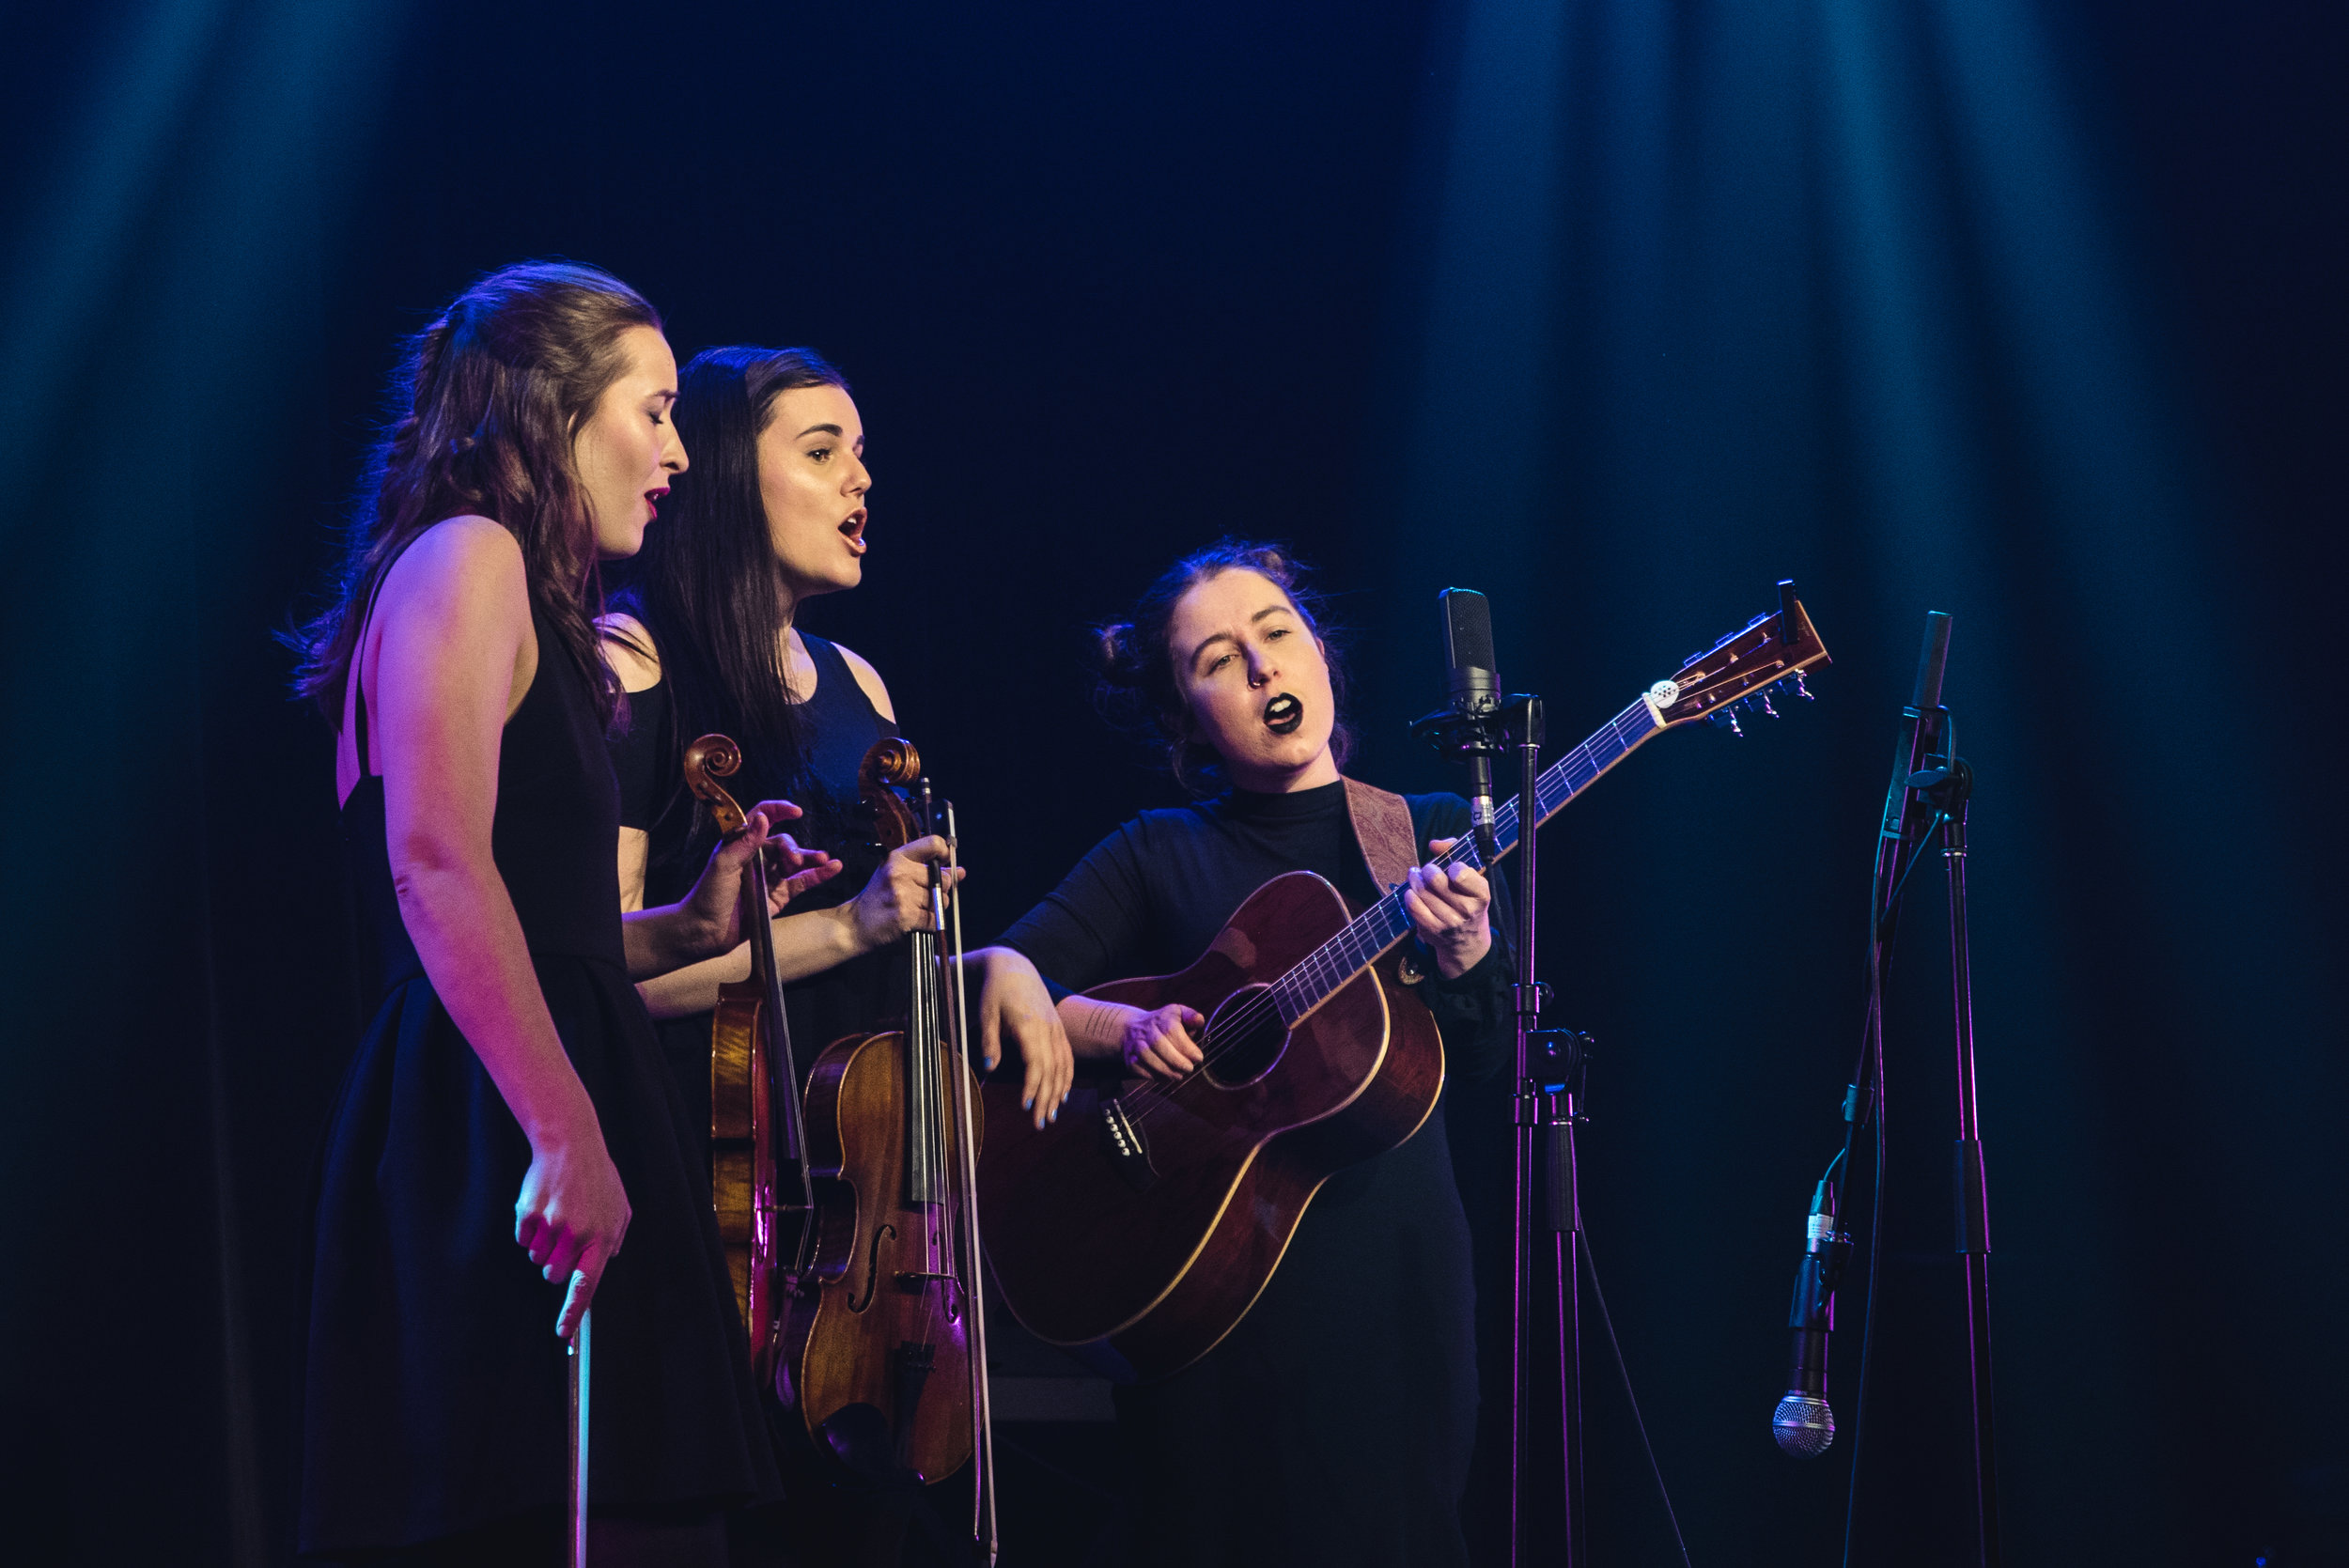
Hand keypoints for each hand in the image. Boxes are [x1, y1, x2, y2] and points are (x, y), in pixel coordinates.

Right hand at [515, 1125, 631, 1342]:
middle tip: (564, 1235)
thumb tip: (606, 1262)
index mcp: (601, 1237)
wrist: (570, 1144)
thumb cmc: (597, 1177)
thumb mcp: (619, 1206)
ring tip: (556, 1213)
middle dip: (556, 1263)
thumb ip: (615, 1237)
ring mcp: (550, 1225)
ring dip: (542, 1244)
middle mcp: (576, 1235)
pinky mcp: (528, 1215)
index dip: (572, 1313)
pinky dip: (528, 1229)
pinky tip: (542, 1206)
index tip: (561, 1334)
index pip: (586, 1286)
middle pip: (554, 1275)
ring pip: (536, 1257)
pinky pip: (522, 1239)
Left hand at [683, 799, 843, 957]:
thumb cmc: (707, 896)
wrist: (705, 931)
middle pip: (783, 843)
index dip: (778, 811)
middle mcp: (757, 858)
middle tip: (793, 862)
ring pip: (796, 862)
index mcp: (740, 844)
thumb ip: (745, 842)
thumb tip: (764, 818)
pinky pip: (801, 882)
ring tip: (824, 859)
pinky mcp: (779, 897)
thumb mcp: (723, 865)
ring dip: (811, 858)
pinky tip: (832, 868)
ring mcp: (769, 878)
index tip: (795, 812)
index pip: (762, 819)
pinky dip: (818, 875)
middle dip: (792, 849)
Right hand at [847, 835, 964, 952]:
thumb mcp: (896, 875)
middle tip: (923, 896)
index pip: (933, 844)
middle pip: (942, 878)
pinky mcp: (906, 915)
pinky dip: (931, 923)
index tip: (944, 863)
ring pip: (940, 900)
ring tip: (916, 909)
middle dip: (940, 890)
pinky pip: (935, 919)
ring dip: (935, 908)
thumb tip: (960, 871)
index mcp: (897, 858)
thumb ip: (928, 870)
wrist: (854, 924)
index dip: (944, 853)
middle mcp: (899, 873)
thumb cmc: (877, 898)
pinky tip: (917, 921)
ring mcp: (902, 894)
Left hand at [965, 947, 1074, 1127]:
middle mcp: (1047, 1029)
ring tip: (1051, 1115)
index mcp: (1029, 1025)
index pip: (1036, 1063)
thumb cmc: (997, 991)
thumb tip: (990, 1067)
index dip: (1033, 1086)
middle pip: (1052, 1070)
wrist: (1015, 968)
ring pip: (1063, 1066)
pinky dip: (1067, 1078)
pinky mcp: (1058, 1029)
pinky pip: (1067, 1057)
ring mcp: (1056, 1029)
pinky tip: (1062, 1094)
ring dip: (1058, 1093)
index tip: (1026, 1106)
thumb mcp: (987, 1014)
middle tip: (1039, 1123)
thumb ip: (990, 1041)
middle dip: (1047, 1099)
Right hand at [1120, 1002, 1205, 1082]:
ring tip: (1179, 1076)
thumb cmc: (1163, 1024)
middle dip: (1176, 1060)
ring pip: (1146, 1057)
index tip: (1198, 1057)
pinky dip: (1153, 1075)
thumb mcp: (1179, 1014)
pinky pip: (1139, 1068)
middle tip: (1189, 1069)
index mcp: (1162, 1017)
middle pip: (1158, 1043)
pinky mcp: (1129, 1059)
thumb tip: (1199, 1020)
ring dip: (1165, 1070)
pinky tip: (1165, 1076)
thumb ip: (1191, 1017)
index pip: (1172, 1030)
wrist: (1132, 1029)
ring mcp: (1135, 1044)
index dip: (1186, 1046)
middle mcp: (1146, 1029)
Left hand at [1405, 837, 1492, 978]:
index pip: (1460, 873)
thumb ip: (1454, 852)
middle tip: (1427, 870)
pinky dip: (1410, 895)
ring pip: (1421, 891)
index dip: (1452, 866)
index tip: (1451, 869)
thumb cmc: (1467, 900)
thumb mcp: (1471, 878)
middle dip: (1428, 870)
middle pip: (1435, 880)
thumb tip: (1434, 844)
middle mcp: (1467, 910)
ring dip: (1415, 880)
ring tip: (1416, 877)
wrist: (1467, 941)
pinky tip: (1413, 892)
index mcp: (1481, 895)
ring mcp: (1448, 921)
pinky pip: (1413, 906)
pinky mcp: (1432, 930)